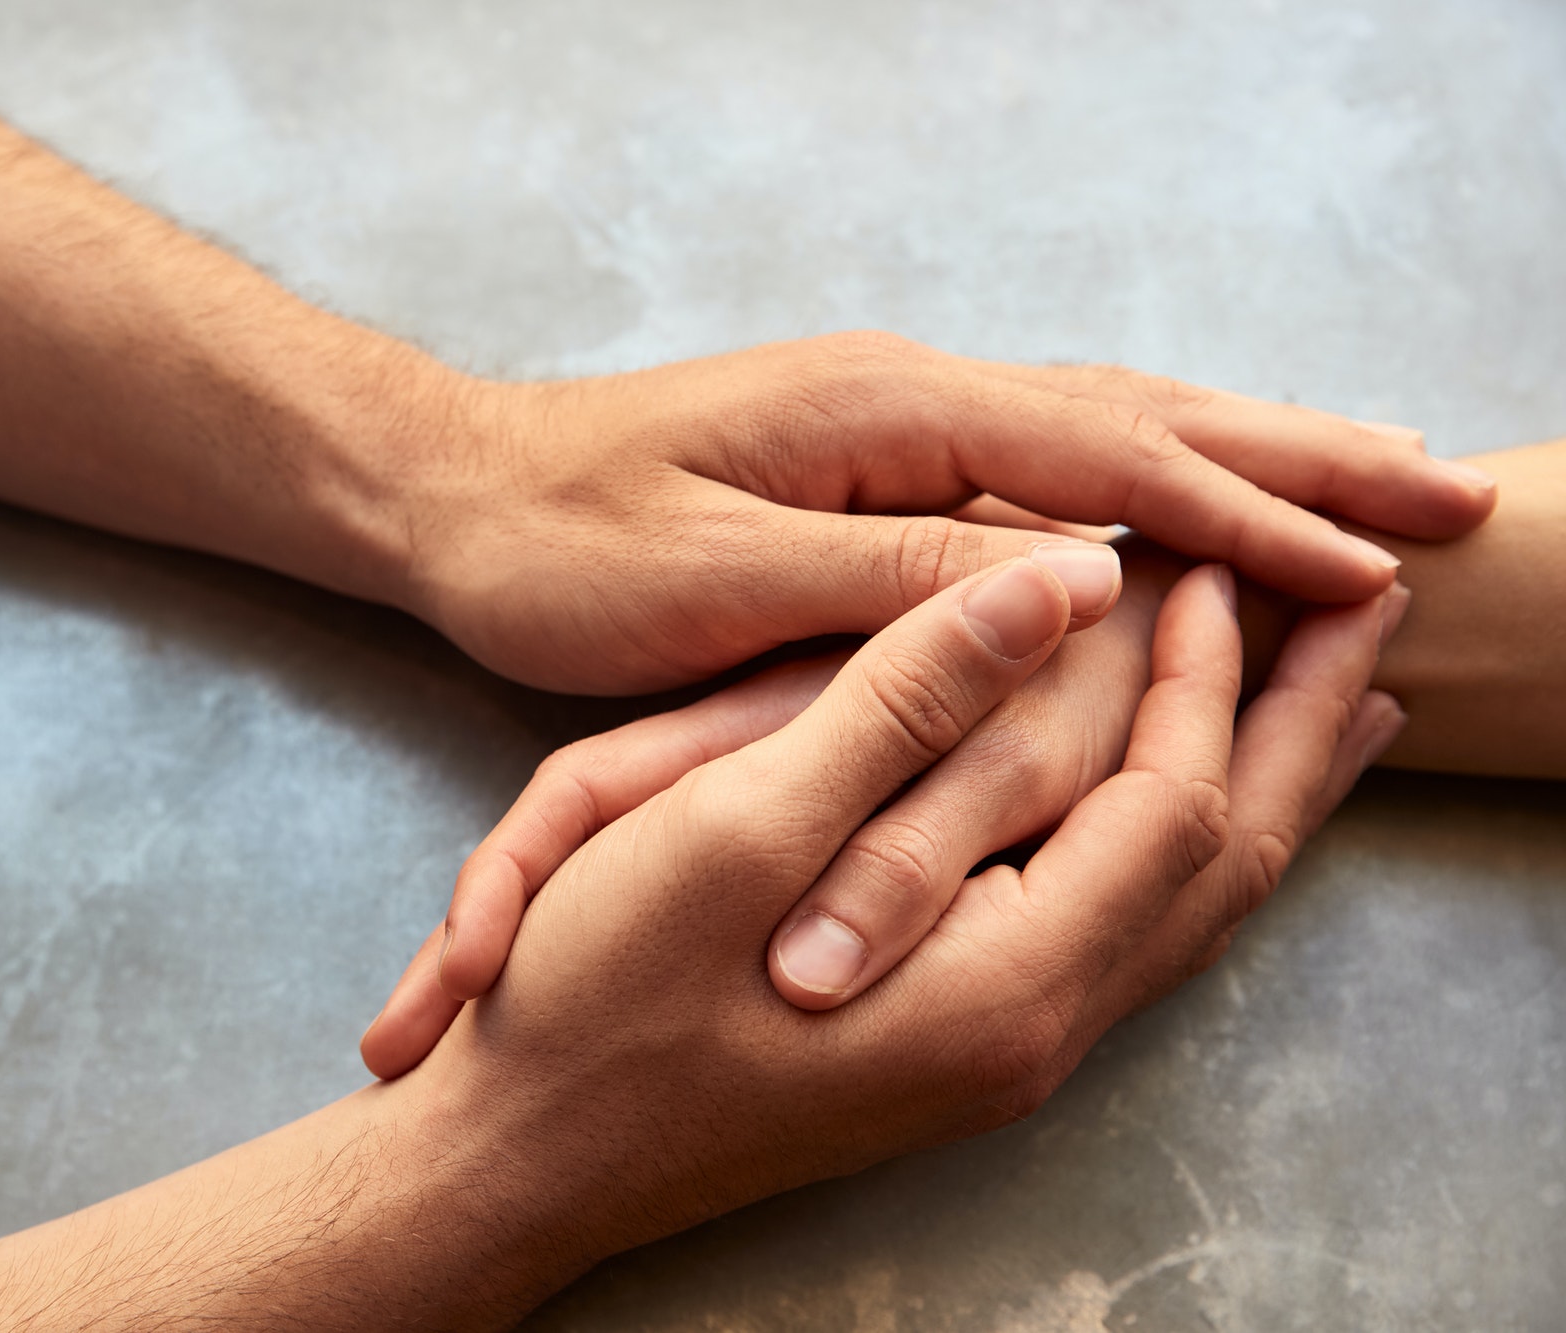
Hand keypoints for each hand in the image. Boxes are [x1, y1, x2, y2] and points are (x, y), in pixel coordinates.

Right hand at [392, 565, 1396, 1295]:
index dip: (1208, 675)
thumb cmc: (600, 992)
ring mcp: (993, 1058)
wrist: (521, 1154)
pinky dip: (1174, 854)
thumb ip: (906, 698)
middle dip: (1289, 732)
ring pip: (1179, 917)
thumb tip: (1063, 581)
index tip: (1211, 557)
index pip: (1175, 805)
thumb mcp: (736, 820)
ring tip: (1325, 707)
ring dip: (1253, 795)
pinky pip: (1116, 942)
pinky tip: (1170, 812)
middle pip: (1221, 871)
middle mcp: (1030, 1038)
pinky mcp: (950, 1053)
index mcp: (1000, 982)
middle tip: (1353, 614)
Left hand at [404, 333, 1488, 691]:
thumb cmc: (561, 551)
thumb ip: (894, 584)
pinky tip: (1192, 496)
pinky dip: (1150, 471)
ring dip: (1244, 450)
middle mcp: (910, 395)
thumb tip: (1076, 582)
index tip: (1377, 561)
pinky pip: (1047, 457)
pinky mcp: (872, 457)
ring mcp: (895, 418)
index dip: (1250, 516)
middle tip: (1448, 488)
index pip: (1110, 462)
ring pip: (1107, 424)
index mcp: (887, 416)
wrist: (456, 498)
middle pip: (1142, 412)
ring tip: (1370, 476)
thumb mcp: (718, 584)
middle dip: (1298, 456)